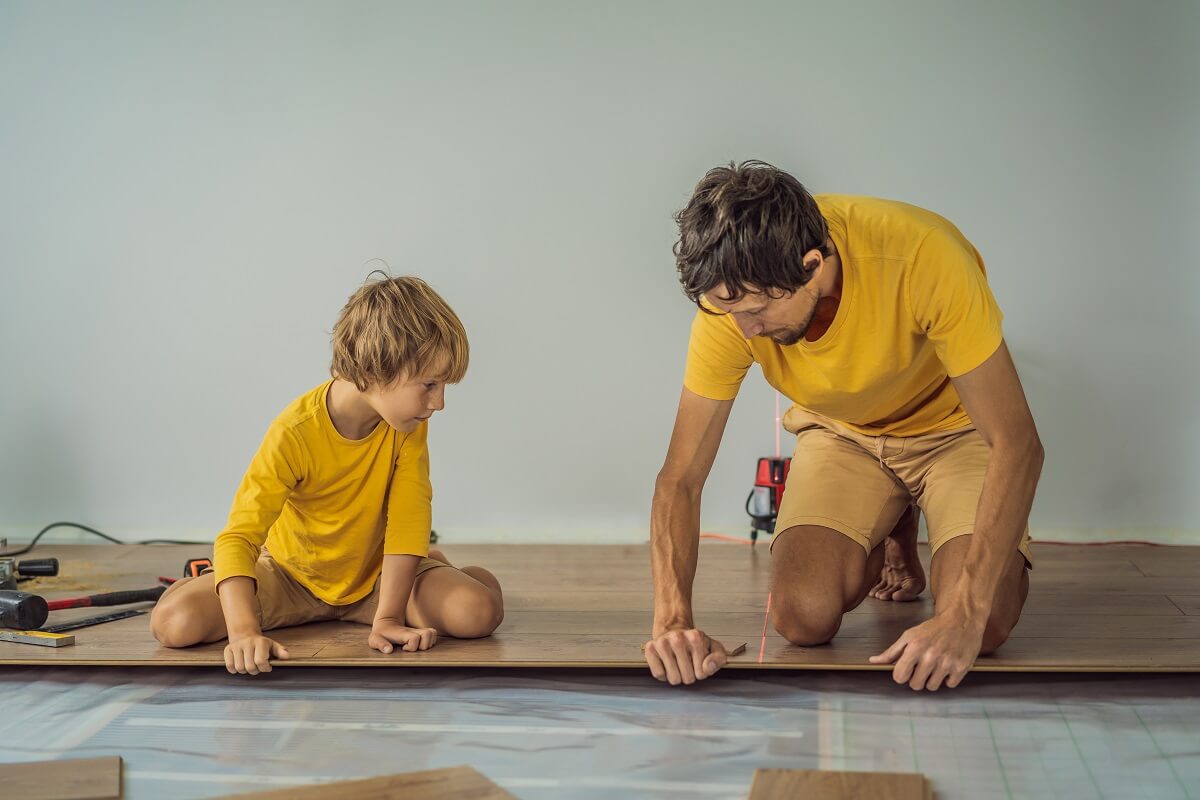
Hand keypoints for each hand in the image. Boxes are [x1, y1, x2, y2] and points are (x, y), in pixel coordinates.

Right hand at [224, 632, 288, 675]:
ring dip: (245, 670)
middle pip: (250, 667)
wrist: (245, 633)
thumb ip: (280, 651)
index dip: (265, 668)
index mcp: (260, 642)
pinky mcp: (227, 650)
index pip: (261, 661)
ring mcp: (236, 646)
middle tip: (257, 666)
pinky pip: (230, 666)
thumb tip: (286, 656)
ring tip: (249, 664)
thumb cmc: (261, 643)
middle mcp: (247, 643)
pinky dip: (234, 669)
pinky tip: (240, 664)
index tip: (267, 667)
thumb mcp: (272, 645)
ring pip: (240, 668)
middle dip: (255, 670)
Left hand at [369, 618, 437, 653]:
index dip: (411, 647)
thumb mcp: (374, 639)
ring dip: (427, 643)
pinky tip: (419, 645)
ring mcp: (418, 631)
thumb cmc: (380, 633)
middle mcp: (413, 631)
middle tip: (412, 648)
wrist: (386, 622)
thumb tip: (389, 650)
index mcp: (403, 634)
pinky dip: (430, 641)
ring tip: (416, 647)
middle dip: (423, 646)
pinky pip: (433, 634)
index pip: (414, 638)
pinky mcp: (421, 632)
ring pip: (432, 633)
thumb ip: (380, 644)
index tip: (403, 648)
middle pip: (428, 634)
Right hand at [644, 628, 727, 684]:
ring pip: (673, 678)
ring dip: (676, 676)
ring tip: (678, 664)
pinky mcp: (650, 649)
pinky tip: (667, 664)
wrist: (674, 631)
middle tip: (687, 664)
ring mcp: (662, 643)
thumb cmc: (694, 643)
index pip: (702, 673)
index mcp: (695, 637)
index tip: (698, 663)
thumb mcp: (713, 648)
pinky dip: (664, 674)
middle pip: (687, 678)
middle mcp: (677, 638)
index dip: (701, 672)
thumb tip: (708, 667)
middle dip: (689, 675)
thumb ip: (718, 658)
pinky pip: (659, 674)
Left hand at [869, 610, 984, 690]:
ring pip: (932, 687)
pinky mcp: (962, 667)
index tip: (907, 669)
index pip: (899, 677)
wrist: (961, 619)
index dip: (902, 674)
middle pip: (915, 685)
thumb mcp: (909, 635)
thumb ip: (891, 651)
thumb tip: (873, 661)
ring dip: (932, 679)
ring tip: (936, 664)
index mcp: (914, 647)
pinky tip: (948, 665)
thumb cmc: (933, 628)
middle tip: (923, 666)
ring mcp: (947, 663)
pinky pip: (949, 685)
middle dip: (917, 678)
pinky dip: (948, 678)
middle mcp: (930, 656)